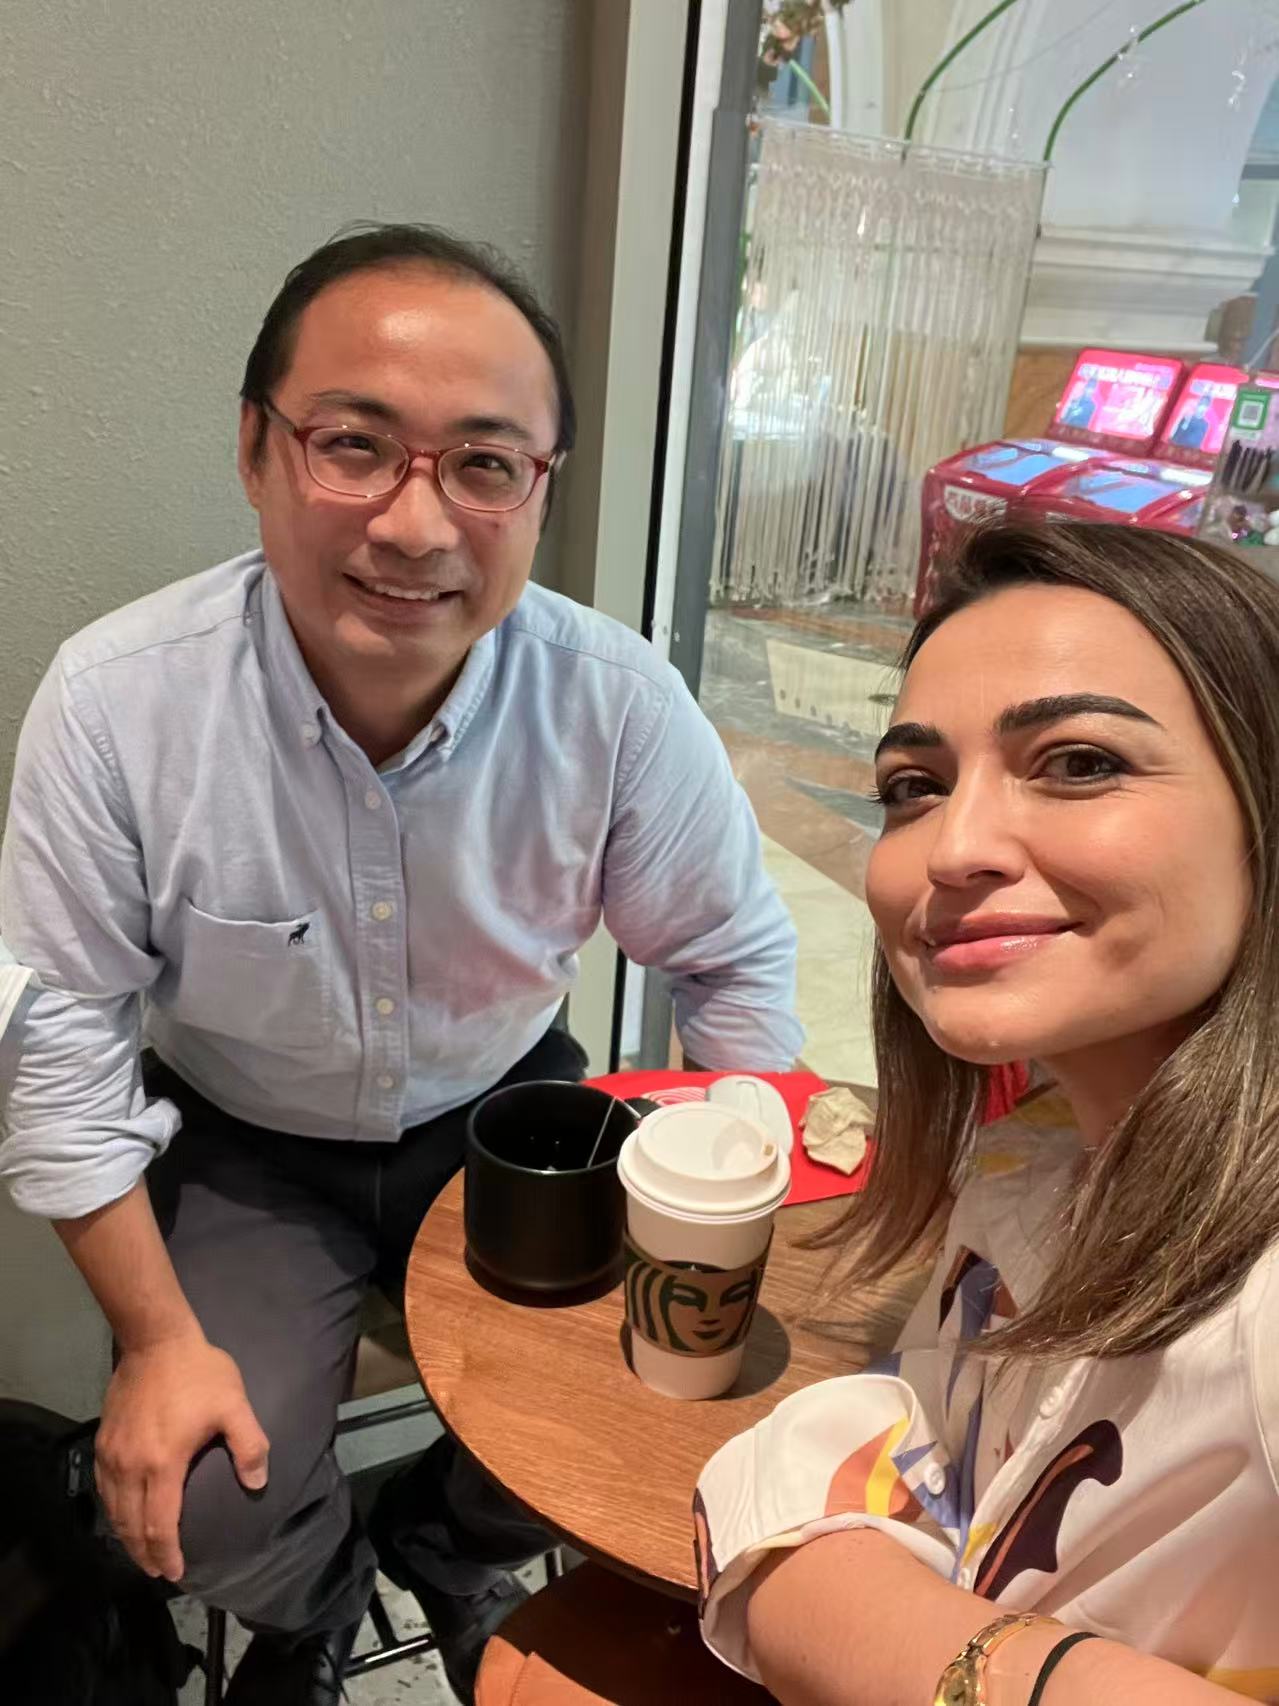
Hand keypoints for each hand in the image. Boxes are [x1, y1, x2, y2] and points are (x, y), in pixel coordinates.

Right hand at [95, 1333, 268, 1581]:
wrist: (155, 1340)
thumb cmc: (199, 1373)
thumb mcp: (234, 1405)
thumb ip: (249, 1446)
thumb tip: (257, 1484)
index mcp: (163, 1464)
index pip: (159, 1525)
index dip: (166, 1554)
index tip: (175, 1573)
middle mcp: (131, 1467)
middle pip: (131, 1526)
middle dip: (143, 1554)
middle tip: (157, 1571)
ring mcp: (112, 1455)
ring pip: (113, 1510)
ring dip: (125, 1536)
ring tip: (140, 1551)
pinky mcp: (103, 1441)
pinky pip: (103, 1488)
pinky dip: (112, 1511)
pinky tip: (122, 1514)